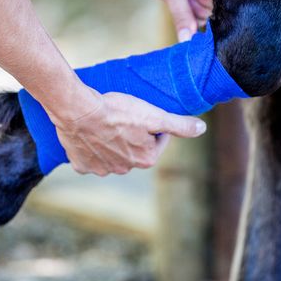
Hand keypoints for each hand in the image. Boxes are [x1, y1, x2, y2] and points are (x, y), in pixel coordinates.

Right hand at [52, 91, 206, 175]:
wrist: (78, 112)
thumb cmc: (117, 111)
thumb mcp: (153, 115)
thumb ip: (179, 124)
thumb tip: (202, 128)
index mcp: (146, 159)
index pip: (158, 140)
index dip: (154, 125)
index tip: (145, 114)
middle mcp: (125, 169)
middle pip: (135, 149)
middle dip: (133, 135)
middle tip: (125, 117)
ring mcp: (102, 169)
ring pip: (113, 154)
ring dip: (113, 142)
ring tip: (107, 123)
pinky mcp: (82, 165)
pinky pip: (91, 158)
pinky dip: (92, 148)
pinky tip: (91, 135)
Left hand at [124, 0, 212, 41]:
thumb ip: (183, 16)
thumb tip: (189, 39)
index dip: (209, 10)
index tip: (199, 21)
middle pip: (210, 2)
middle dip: (197, 11)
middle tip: (182, 5)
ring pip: (199, 2)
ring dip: (190, 10)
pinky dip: (184, 6)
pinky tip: (174, 2)